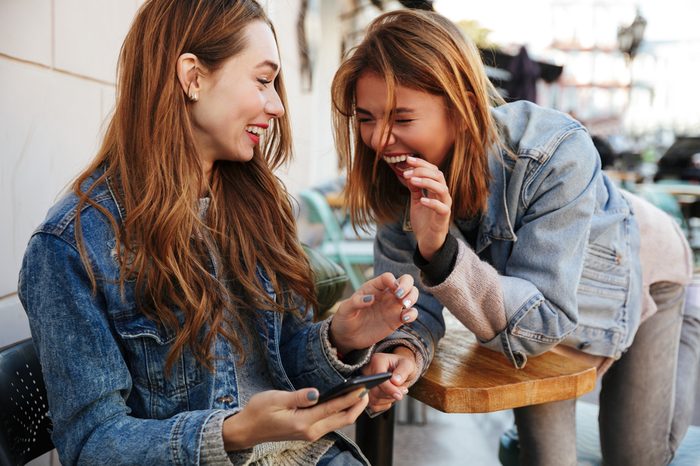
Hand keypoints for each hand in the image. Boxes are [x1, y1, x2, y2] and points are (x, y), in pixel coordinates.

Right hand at [222, 387, 368, 450]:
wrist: (247, 430)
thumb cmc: (259, 411)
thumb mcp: (275, 399)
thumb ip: (298, 396)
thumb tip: (317, 393)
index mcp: (303, 422)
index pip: (333, 408)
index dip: (350, 398)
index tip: (363, 387)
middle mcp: (310, 431)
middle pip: (343, 419)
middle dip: (358, 405)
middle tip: (369, 388)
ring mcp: (311, 433)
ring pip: (339, 422)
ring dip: (352, 409)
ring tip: (362, 393)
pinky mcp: (309, 432)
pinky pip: (331, 423)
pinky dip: (342, 412)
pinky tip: (345, 401)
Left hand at [329, 273, 418, 354]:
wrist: (348, 337)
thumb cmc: (345, 319)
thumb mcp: (345, 310)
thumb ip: (355, 302)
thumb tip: (370, 298)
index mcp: (374, 287)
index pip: (388, 277)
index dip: (392, 280)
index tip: (392, 289)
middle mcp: (386, 294)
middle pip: (405, 281)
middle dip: (407, 286)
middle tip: (400, 297)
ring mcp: (393, 307)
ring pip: (412, 294)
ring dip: (412, 297)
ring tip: (404, 306)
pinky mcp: (397, 320)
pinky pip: (411, 313)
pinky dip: (412, 314)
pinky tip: (404, 319)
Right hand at [362, 346, 417, 413]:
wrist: (402, 370)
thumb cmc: (403, 365)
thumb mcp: (408, 365)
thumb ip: (402, 371)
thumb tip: (395, 381)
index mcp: (376, 361)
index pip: (377, 377)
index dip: (388, 388)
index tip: (399, 395)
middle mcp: (368, 372)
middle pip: (375, 390)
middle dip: (391, 394)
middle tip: (403, 390)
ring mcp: (366, 383)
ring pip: (374, 399)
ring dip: (389, 399)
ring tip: (398, 391)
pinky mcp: (367, 394)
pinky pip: (374, 405)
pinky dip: (385, 404)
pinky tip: (390, 396)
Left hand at [402, 156, 451, 260]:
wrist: (427, 241)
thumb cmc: (424, 221)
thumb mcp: (416, 201)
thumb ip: (415, 189)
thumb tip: (408, 174)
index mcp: (436, 190)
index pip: (433, 171)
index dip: (422, 164)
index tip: (407, 160)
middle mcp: (443, 195)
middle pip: (439, 176)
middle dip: (422, 171)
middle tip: (406, 172)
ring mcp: (445, 206)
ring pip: (442, 189)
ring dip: (426, 183)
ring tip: (411, 181)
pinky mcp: (443, 218)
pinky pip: (442, 208)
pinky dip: (432, 202)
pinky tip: (422, 200)